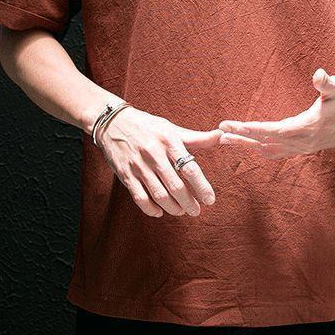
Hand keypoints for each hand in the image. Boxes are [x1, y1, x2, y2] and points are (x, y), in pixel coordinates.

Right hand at [96, 104, 219, 218]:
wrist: (112, 123)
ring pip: (159, 195)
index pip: (190, 168)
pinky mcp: (126, 175)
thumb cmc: (147, 127)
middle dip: (188, 202)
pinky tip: (160, 211)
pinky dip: (151, 209)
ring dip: (173, 208)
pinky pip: (140, 198)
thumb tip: (221, 136)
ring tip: (181, 211)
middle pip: (176, 186)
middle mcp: (154, 154)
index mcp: (168, 141)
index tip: (210, 200)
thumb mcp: (171, 129)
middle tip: (196, 211)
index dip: (201, 187)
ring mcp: (138, 166)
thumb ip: (196, 138)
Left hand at [218, 69, 334, 157]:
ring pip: (266, 150)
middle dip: (241, 138)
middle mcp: (299, 143)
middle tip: (219, 133)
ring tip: (224, 139)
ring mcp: (299, 148)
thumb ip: (328, 83)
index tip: (231, 124)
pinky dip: (257, 149)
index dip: (249, 129)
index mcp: (305, 128)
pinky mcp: (299, 148)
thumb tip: (318, 74)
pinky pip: (273, 152)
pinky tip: (245, 145)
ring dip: (245, 145)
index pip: (271, 131)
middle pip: (264, 143)